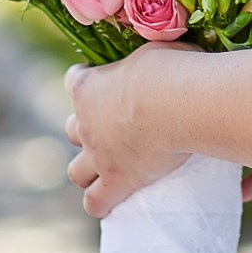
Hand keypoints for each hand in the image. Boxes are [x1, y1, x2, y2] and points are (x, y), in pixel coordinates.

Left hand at [63, 42, 197, 218]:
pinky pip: (96, 202)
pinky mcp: (117, 179)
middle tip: (114, 128)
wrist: (179, 102)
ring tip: (109, 168)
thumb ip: (147, 58)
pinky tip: (111, 202)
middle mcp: (85, 122)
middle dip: (86, 129)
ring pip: (76, 171)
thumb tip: (163, 52)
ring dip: (88, 170)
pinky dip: (100, 203)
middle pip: (72, 129)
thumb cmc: (172, 68)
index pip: (73, 80)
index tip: (104, 81)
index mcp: (88, 86)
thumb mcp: (155, 50)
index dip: (86, 80)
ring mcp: (98, 154)